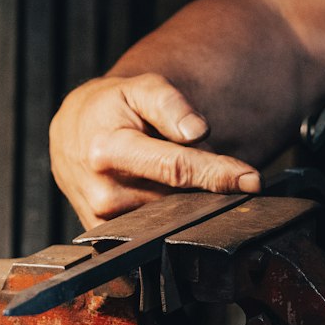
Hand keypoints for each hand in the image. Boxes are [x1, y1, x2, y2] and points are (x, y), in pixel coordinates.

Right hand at [49, 72, 261, 227]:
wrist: (73, 131)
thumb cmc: (112, 107)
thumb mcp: (140, 89)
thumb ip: (170, 104)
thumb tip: (198, 131)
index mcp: (108, 151)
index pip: (176, 169)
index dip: (217, 174)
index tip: (251, 180)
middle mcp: (103, 192)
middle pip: (177, 198)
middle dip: (205, 189)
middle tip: (223, 175)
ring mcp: (101, 219)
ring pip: (167, 219)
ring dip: (186, 202)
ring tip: (181, 179)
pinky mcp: (103, 235)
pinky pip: (150, 231)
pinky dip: (168, 216)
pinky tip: (166, 197)